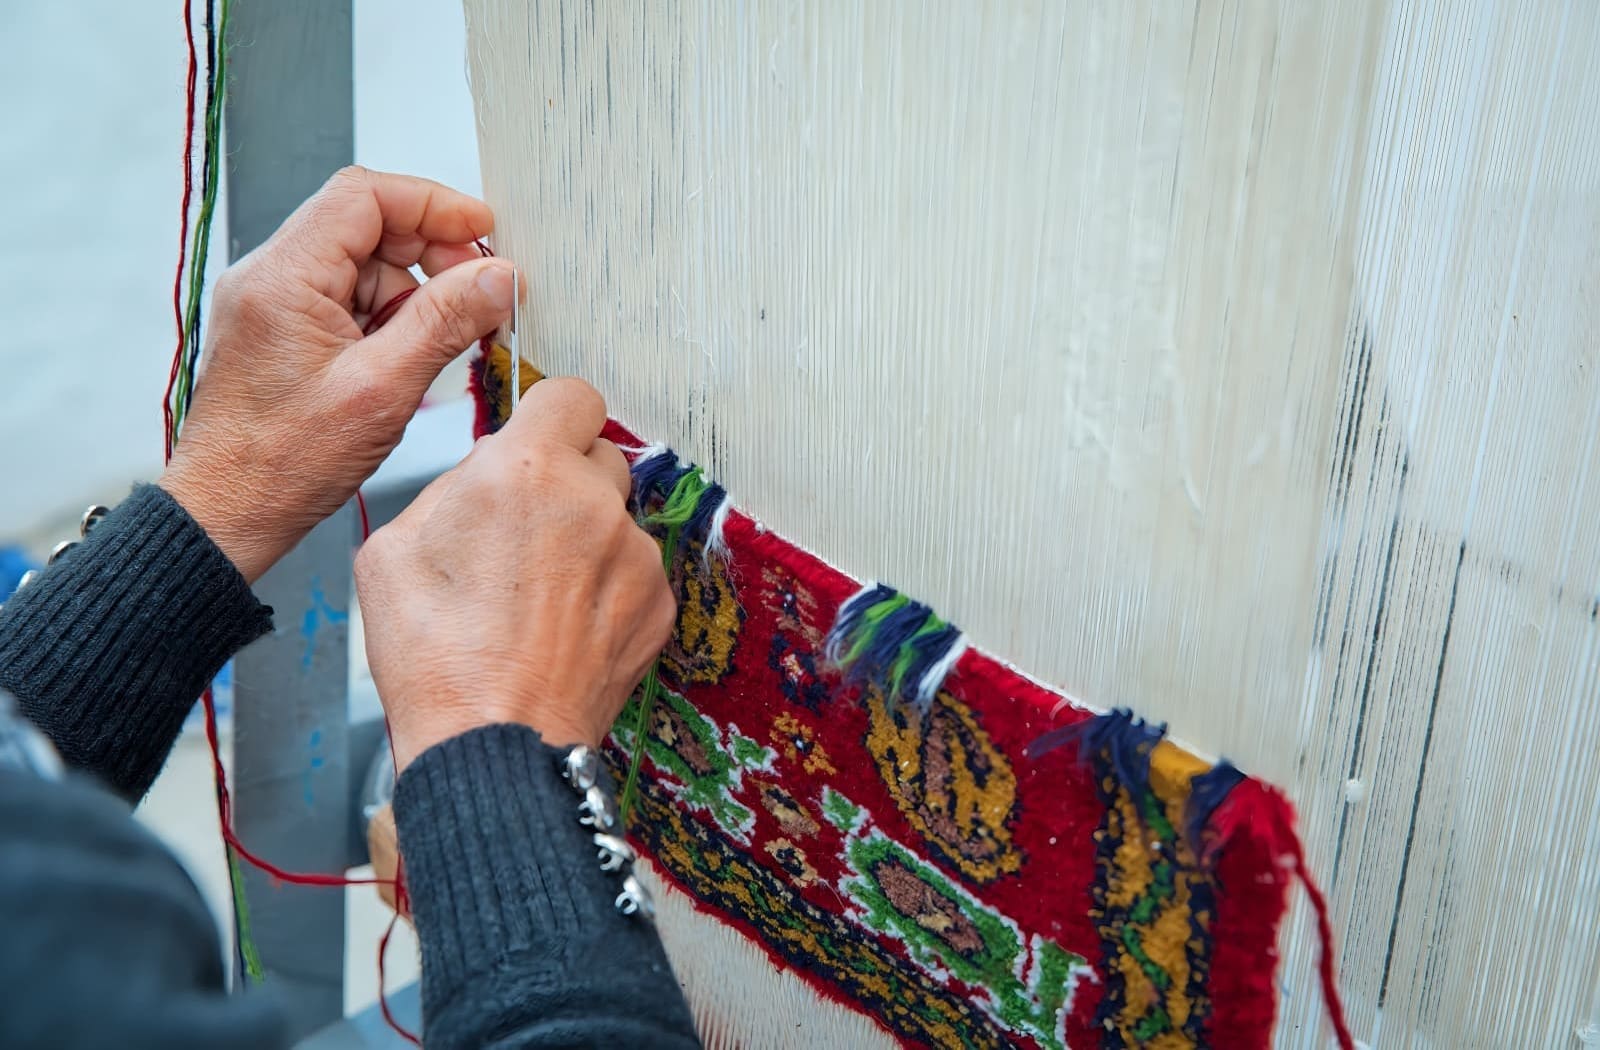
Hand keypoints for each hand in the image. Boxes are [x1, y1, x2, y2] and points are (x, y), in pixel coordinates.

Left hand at [159, 166, 515, 582]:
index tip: (483, 232)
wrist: (229, 513)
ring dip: (413, 299)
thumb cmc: (284, 464)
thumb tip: (498, 277)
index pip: (365, 195)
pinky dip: (388, 324)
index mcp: (284, 276)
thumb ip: (445, 323)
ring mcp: (274, 303)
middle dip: (431, 257)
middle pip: (368, 228)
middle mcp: (270, 277)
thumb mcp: (384, 389)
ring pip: (364, 269)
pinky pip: (349, 302)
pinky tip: (406, 366)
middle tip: (478, 297)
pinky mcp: (282, 332)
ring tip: (437, 352)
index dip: (433, 205)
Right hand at [354, 378, 676, 769]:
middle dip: (568, 478)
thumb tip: (484, 476)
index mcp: (525, 468)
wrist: (493, 741)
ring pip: (617, 518)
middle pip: (600, 454)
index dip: (551, 415)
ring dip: (588, 537)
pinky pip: (635, 572)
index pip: (571, 394)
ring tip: (540, 594)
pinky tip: (566, 626)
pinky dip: (608, 588)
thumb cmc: (435, 655)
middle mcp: (594, 500)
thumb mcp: (393, 548)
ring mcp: (634, 554)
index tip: (539, 438)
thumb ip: (451, 488)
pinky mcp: (658, 603)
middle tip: (527, 528)